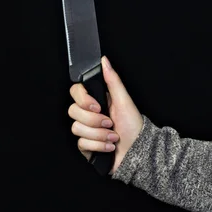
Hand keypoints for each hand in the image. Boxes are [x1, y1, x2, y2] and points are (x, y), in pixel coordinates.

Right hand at [68, 56, 143, 174]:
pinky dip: (99, 146)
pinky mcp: (85, 146)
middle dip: (94, 120)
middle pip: (73, 111)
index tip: (98, 106)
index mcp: (96, 101)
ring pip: (77, 128)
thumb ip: (112, 80)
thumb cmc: (134, 125)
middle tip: (110, 123)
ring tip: (113, 136)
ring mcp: (86, 131)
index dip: (83, 99)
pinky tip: (109, 146)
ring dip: (99, 135)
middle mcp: (89, 114)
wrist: (138, 151)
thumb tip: (104, 60)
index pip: (75, 92)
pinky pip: (82, 143)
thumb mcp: (124, 100)